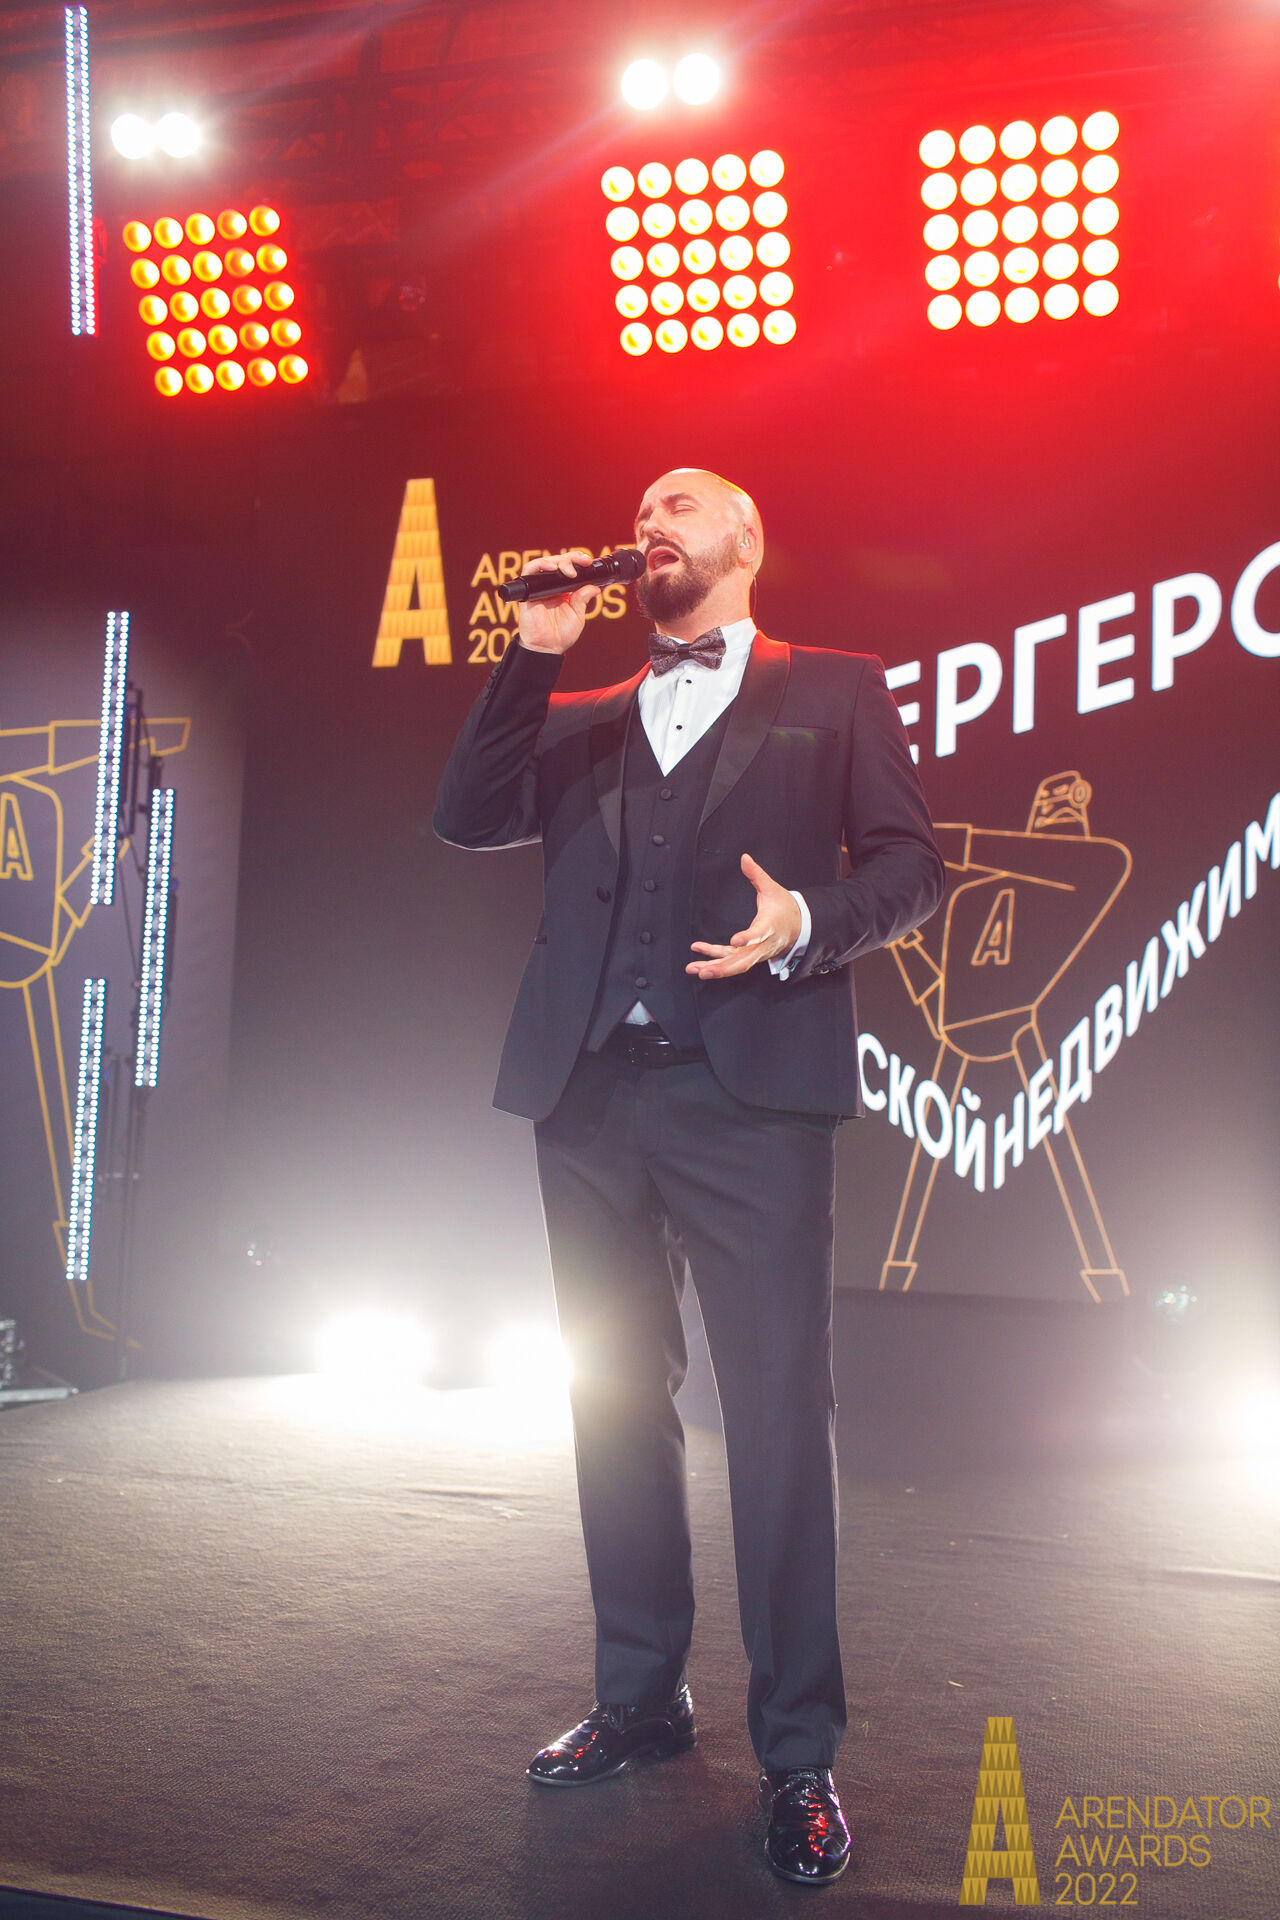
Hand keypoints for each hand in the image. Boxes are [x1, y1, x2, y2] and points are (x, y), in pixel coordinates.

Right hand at [517, 549, 600, 655]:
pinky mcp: (528, 592)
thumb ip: (583, 599)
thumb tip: (594, 587)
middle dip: (571, 559)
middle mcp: (550, 587)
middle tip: (582, 563)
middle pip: (558, 562)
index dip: (578, 561)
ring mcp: (539, 588)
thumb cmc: (561, 634)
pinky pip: (529, 572)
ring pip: (544, 563)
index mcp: (563, 590)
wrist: (547, 648)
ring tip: (568, 569)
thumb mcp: (577, 615)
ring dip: (557, 560)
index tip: (588, 562)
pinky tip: (552, 567)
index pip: (569, 568)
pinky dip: (539, 565)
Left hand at [686, 854, 801, 979]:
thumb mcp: (772, 889)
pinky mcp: (748, 954)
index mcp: (769, 927)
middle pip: (743, 961)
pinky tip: (697, 954)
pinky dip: (714, 957)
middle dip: (723, 968)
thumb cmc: (784, 908)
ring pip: (734, 965)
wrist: (798, 927)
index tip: (735, 940)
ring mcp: (755, 952)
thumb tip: (744, 858)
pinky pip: (730, 958)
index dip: (748, 938)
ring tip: (694, 969)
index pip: (758, 935)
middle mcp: (761, 945)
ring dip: (714, 969)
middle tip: (704, 972)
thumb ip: (756, 875)